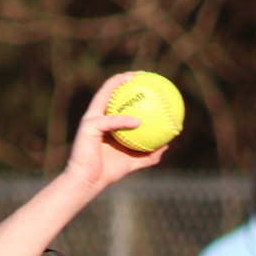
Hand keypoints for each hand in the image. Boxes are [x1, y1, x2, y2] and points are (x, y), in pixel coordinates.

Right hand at [63, 73, 167, 190]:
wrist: (88, 181)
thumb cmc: (107, 172)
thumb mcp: (133, 162)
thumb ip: (148, 154)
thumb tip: (167, 145)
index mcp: (105, 122)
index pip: (115, 100)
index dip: (128, 88)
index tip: (145, 82)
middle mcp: (96, 117)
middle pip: (108, 90)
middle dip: (124, 78)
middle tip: (142, 74)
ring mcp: (91, 119)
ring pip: (105, 96)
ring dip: (118, 84)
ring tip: (134, 78)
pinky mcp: (89, 126)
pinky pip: (111, 121)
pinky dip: (125, 121)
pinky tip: (138, 122)